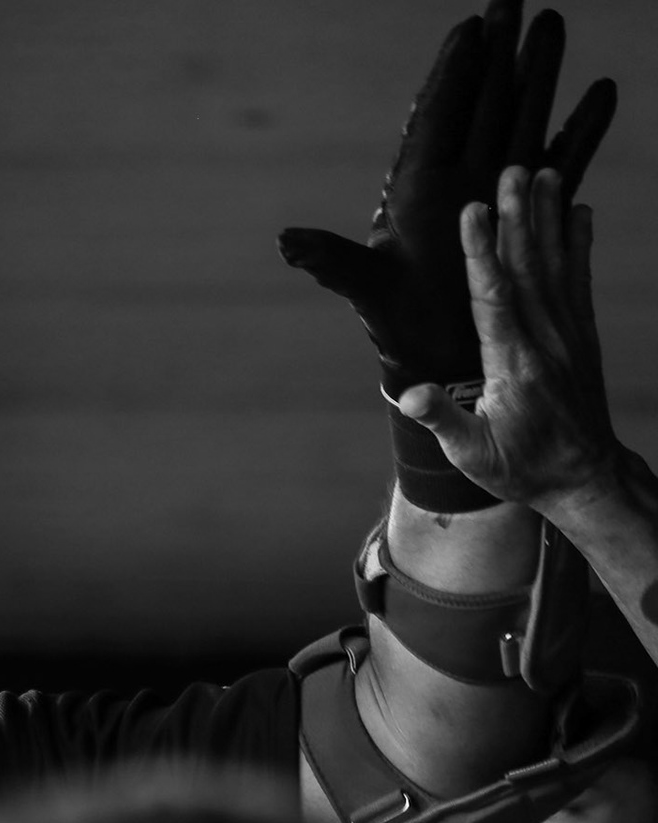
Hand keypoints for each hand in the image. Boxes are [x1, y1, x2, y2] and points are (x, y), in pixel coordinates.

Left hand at [277, 0, 613, 394]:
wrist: (439, 354)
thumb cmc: (396, 322)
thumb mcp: (363, 287)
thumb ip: (330, 261)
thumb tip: (284, 244)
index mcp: (419, 187)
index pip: (437, 118)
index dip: (452, 73)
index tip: (466, 27)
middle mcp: (460, 178)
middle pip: (484, 101)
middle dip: (498, 50)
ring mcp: (497, 190)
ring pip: (524, 118)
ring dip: (540, 72)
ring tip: (555, 22)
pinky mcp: (529, 211)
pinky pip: (562, 162)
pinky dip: (583, 129)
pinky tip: (601, 92)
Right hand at [398, 166, 621, 511]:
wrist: (584, 478)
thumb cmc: (521, 468)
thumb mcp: (473, 455)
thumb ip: (442, 421)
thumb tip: (410, 394)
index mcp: (514, 366)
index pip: (494, 299)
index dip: (482, 253)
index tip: (473, 212)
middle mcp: (546, 342)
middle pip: (528, 268)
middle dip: (517, 217)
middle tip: (511, 171)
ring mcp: (569, 335)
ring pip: (555, 265)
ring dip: (547, 217)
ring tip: (542, 173)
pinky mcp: (581, 335)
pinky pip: (578, 279)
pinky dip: (578, 242)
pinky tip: (577, 212)